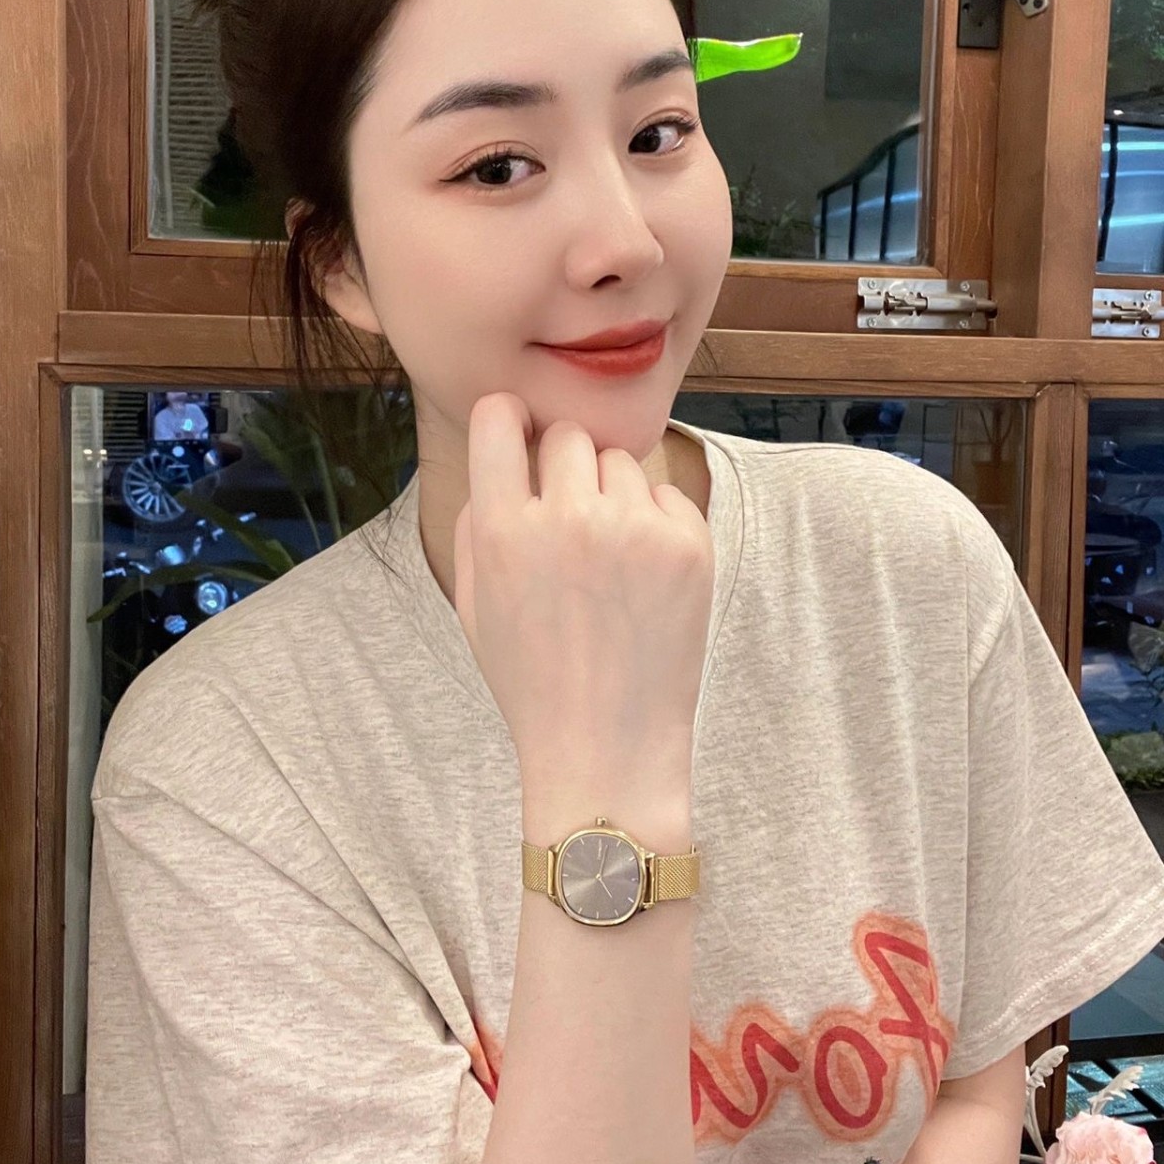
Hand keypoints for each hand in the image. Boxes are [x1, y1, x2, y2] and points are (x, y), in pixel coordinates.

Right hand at [451, 391, 714, 784]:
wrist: (607, 746)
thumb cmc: (533, 677)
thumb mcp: (473, 603)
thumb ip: (478, 519)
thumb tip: (503, 445)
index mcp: (502, 531)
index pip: (498, 418)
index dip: (507, 418)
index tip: (516, 430)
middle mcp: (567, 519)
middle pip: (568, 435)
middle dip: (565, 465)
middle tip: (568, 519)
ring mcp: (634, 529)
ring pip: (620, 462)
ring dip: (611, 494)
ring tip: (608, 560)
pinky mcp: (689, 544)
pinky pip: (666, 495)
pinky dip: (655, 523)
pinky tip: (642, 577)